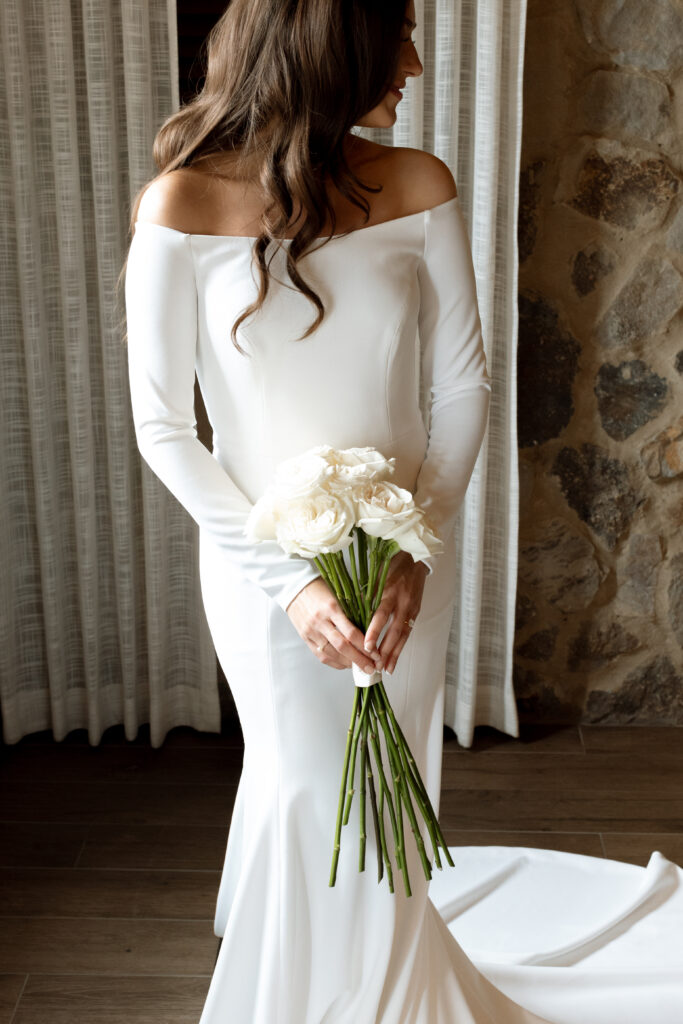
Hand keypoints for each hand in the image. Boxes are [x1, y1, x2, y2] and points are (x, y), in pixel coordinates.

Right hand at [286, 578, 380, 674]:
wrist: (295, 587)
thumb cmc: (321, 588)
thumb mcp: (339, 595)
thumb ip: (352, 611)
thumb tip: (372, 629)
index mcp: (332, 607)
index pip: (351, 632)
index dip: (365, 646)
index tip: (376, 654)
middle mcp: (320, 621)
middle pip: (343, 646)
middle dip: (359, 660)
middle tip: (372, 668)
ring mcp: (311, 630)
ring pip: (331, 653)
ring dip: (348, 663)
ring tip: (361, 668)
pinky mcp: (305, 637)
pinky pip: (321, 655)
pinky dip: (335, 662)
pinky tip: (345, 665)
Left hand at [364, 552, 427, 674]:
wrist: (414, 558)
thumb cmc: (390, 567)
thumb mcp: (376, 579)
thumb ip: (366, 597)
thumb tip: (351, 615)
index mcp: (389, 592)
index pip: (381, 615)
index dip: (374, 632)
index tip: (366, 646)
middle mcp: (402, 602)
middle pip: (394, 630)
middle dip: (385, 649)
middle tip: (375, 664)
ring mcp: (412, 608)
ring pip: (403, 635)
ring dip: (394, 653)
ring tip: (386, 668)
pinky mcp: (417, 611)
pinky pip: (408, 632)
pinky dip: (401, 647)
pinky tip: (394, 659)